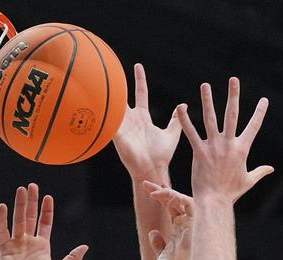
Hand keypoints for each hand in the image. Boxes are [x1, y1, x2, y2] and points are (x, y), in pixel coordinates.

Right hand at [0, 184, 87, 259]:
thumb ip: (72, 258)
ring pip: (17, 220)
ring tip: (21, 190)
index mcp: (42, 246)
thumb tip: (85, 247)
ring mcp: (16, 245)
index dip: (46, 210)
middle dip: (31, 201)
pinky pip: (3, 231)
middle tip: (32, 185)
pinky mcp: (4, 249)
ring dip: (19, 205)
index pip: (45, 223)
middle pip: (30, 217)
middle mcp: (29, 243)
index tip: (47, 197)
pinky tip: (3, 207)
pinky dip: (3, 220)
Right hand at [113, 63, 181, 181]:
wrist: (153, 170)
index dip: (140, 80)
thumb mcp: (172, 134)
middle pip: (123, 97)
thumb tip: (184, 106)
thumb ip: (176, 120)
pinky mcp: (117, 135)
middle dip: (118, 83)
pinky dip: (104, 112)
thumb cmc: (161, 156)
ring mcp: (123, 127)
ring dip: (108, 94)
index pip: (141, 94)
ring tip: (102, 78)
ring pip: (114, 106)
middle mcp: (131, 121)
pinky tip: (99, 101)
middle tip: (112, 68)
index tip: (138, 66)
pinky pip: (109, 121)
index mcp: (143, 119)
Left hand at [142, 181, 192, 259]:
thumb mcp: (163, 256)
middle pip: (175, 200)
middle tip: (145, 184)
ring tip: (152, 191)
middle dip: (161, 190)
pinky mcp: (197, 222)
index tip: (147, 191)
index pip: (171, 206)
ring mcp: (193, 222)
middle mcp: (187, 223)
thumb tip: (153, 233)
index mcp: (180, 228)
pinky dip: (175, 196)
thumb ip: (158, 244)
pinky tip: (161, 195)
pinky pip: (188, 202)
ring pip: (182, 198)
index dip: (160, 197)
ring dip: (167, 192)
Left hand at [177, 77, 273, 202]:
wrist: (215, 202)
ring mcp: (213, 147)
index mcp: (242, 149)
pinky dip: (185, 120)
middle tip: (234, 80)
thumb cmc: (231, 193)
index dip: (259, 113)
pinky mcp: (199, 152)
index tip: (264, 100)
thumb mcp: (248, 181)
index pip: (253, 127)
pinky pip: (191, 133)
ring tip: (205, 85)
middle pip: (232, 115)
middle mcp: (229, 144)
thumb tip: (271, 169)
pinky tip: (181, 107)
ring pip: (210, 119)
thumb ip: (259, 172)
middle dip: (233, 96)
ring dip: (207, 101)